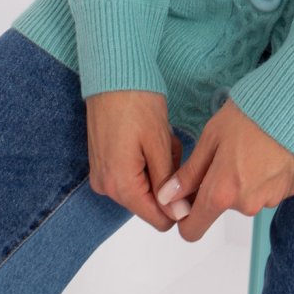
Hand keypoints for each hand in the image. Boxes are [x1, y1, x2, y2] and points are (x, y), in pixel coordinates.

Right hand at [85, 88, 183, 231]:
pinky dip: (146, 159)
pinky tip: (148, 135)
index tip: (191, 177)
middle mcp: (106, 186)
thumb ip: (167, 183)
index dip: (180, 204)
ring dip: (158, 165)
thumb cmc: (137, 102)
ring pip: (144, 185)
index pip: (158, 220)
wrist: (112, 73)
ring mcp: (101, 174)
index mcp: (120, 185)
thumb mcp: (159, 144)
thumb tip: (178, 215)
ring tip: (158, 136)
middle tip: (170, 145)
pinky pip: (132, 173)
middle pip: (151, 201)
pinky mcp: (102, 162)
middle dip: (168, 178)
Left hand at [154, 97, 293, 240]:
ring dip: (244, 179)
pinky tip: (268, 151)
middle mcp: (246, 204)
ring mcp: (270, 199)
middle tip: (227, 151)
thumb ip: (189, 173)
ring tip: (251, 147)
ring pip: (246, 197)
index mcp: (221, 192)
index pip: (193, 230)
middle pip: (222, 206)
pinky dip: (264, 175)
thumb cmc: (251, 115)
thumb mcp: (211, 137)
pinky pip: (267, 189)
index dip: (186, 217)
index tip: (188, 198)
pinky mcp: (289, 191)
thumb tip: (166, 197)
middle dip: (220, 185)